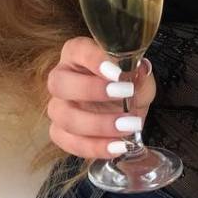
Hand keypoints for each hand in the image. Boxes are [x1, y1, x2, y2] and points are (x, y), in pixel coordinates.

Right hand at [46, 37, 155, 158]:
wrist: (126, 106)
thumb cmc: (127, 82)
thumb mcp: (139, 76)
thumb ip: (139, 75)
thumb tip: (138, 73)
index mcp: (76, 53)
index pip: (77, 50)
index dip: (95, 60)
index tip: (118, 72)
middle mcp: (61, 77)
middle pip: (59, 83)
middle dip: (91, 91)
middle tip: (125, 93)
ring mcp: (58, 106)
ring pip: (62, 115)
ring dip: (96, 124)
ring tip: (128, 126)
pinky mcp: (60, 131)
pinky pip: (67, 142)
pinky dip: (93, 147)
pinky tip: (117, 146)